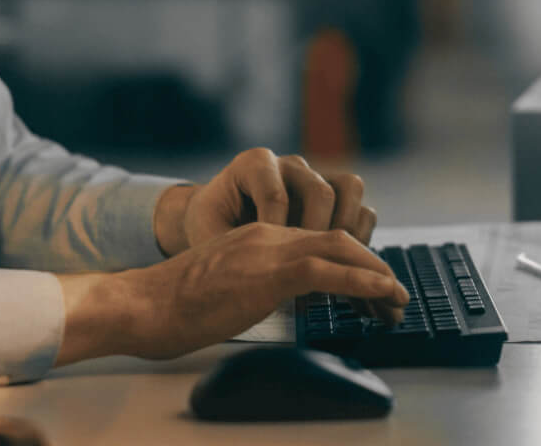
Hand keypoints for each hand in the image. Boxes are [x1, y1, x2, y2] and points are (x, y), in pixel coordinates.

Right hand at [55, 223, 409, 364]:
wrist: (143, 304)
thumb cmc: (174, 306)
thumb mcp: (225, 286)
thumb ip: (255, 285)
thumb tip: (281, 305)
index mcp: (259, 237)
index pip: (318, 241)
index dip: (352, 263)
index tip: (372, 291)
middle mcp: (268, 235)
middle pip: (337, 240)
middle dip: (372, 268)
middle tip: (395, 298)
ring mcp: (267, 250)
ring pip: (338, 249)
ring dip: (375, 275)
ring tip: (396, 301)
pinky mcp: (266, 272)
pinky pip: (325, 271)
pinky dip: (360, 281)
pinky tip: (380, 294)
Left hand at [162, 148, 378, 252]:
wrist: (216, 219)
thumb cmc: (210, 227)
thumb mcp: (208, 233)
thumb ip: (229, 246)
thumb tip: (253, 273)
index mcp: (254, 164)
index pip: (275, 194)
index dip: (276, 232)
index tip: (271, 262)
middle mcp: (289, 164)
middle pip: (319, 190)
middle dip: (314, 235)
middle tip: (303, 266)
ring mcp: (315, 177)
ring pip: (349, 188)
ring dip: (345, 229)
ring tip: (328, 261)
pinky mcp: (335, 196)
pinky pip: (361, 207)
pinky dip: (359, 235)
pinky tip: (339, 262)